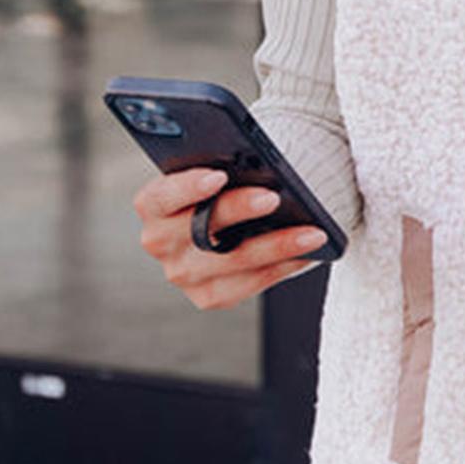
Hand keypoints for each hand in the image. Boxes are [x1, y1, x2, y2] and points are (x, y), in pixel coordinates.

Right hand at [133, 167, 329, 311]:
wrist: (223, 226)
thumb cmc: (220, 190)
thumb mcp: (215, 173)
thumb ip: (224, 170)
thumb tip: (259, 167)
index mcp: (153, 206)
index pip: (161, 197)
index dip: (187, 187)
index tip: (219, 175)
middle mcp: (161, 243)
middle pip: (199, 228)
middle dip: (238, 211)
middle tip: (272, 198)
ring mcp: (183, 273)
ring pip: (232, 260)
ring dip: (277, 245)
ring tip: (311, 232)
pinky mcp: (208, 296)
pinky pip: (249, 284)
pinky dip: (281, 266)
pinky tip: (306, 254)